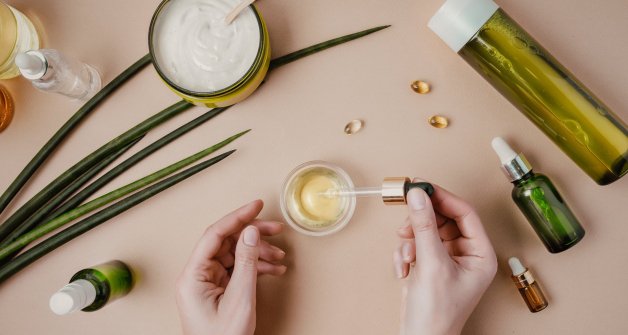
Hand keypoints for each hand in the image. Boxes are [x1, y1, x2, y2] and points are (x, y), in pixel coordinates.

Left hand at [176, 200, 286, 334]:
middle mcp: (197, 275)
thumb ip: (245, 262)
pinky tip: (274, 269)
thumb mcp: (239, 299)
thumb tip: (250, 232)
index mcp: (193, 275)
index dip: (237, 217)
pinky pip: (237, 269)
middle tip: (276, 228)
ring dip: (258, 253)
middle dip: (253, 234)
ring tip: (280, 255)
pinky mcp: (217, 290)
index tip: (256, 205)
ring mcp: (207, 283)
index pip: (215, 235)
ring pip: (235, 255)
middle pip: (226, 242)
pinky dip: (256, 267)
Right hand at [394, 182, 496, 334]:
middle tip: (407, 217)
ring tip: (406, 256)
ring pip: (427, 231)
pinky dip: (406, 253)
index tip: (422, 186)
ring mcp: (448, 260)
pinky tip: (404, 269)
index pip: (465, 213)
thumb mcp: (431, 264)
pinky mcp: (431, 265)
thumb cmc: (437, 314)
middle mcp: (467, 255)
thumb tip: (419, 196)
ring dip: (411, 240)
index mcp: (481, 255)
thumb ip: (424, 226)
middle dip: (422, 222)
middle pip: (444, 219)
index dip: (443, 197)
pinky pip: (417, 245)